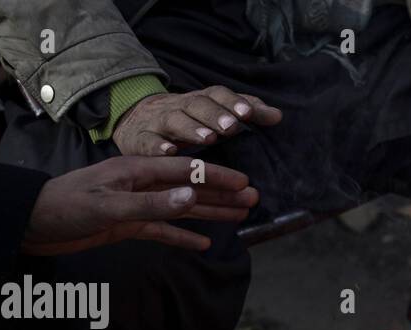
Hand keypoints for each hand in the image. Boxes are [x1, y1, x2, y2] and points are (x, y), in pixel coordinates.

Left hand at [22, 156, 258, 254]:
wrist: (29, 224)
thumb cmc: (63, 208)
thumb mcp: (108, 207)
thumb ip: (151, 204)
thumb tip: (191, 197)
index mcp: (135, 172)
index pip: (185, 172)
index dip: (216, 178)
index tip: (243, 183)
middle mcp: (139, 185)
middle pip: (189, 189)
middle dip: (221, 194)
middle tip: (252, 198)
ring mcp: (134, 205)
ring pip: (180, 209)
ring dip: (209, 212)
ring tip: (239, 215)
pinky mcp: (126, 225)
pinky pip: (162, 230)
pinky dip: (183, 236)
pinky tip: (204, 242)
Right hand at [114, 85, 281, 155]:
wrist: (133, 120)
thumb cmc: (184, 120)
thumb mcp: (212, 114)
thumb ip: (243, 113)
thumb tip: (277, 116)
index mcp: (199, 101)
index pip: (217, 95)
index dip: (232, 102)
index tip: (249, 113)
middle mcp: (178, 107)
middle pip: (196, 105)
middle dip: (215, 115)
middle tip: (232, 127)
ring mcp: (157, 122)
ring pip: (173, 121)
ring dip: (191, 129)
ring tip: (208, 139)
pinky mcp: (139, 139)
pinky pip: (146, 142)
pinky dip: (156, 146)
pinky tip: (168, 153)